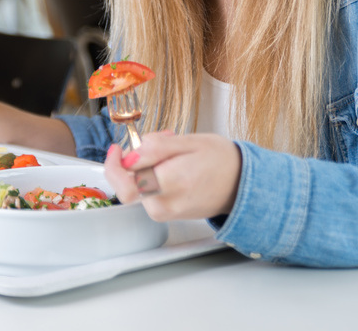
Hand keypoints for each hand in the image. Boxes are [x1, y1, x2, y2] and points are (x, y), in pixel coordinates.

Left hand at [104, 131, 241, 221]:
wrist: (241, 186)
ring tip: (172, 152)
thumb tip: (130, 154)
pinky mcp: (167, 215)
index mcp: (171, 182)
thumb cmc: (220, 161)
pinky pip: (148, 195)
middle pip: (128, 186)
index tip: (117, 148)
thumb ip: (156, 148)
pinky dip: (153, 177)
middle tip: (153, 144)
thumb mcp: (190, 142)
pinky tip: (172, 165)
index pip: (126, 180)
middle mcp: (165, 204)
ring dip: (146, 167)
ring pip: (138, 188)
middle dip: (134, 162)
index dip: (115, 163)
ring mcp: (165, 213)